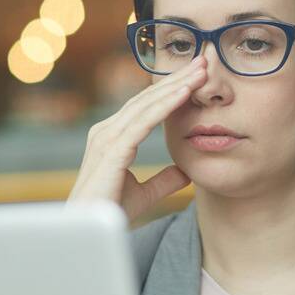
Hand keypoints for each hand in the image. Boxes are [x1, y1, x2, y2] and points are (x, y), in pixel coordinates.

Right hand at [67, 57, 206, 220]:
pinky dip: (165, 106)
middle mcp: (107, 131)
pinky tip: (185, 94)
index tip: (198, 77)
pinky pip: (143, 122)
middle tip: (205, 61)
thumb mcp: (145, 194)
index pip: (147, 107)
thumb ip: (163, 181)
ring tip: (201, 71)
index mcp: (112, 137)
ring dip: (176, 86)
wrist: (89, 234)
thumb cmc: (110, 213)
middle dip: (177, 79)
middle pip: (147, 98)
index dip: (173, 90)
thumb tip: (185, 172)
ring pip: (147, 104)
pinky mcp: (112, 151)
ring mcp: (107, 138)